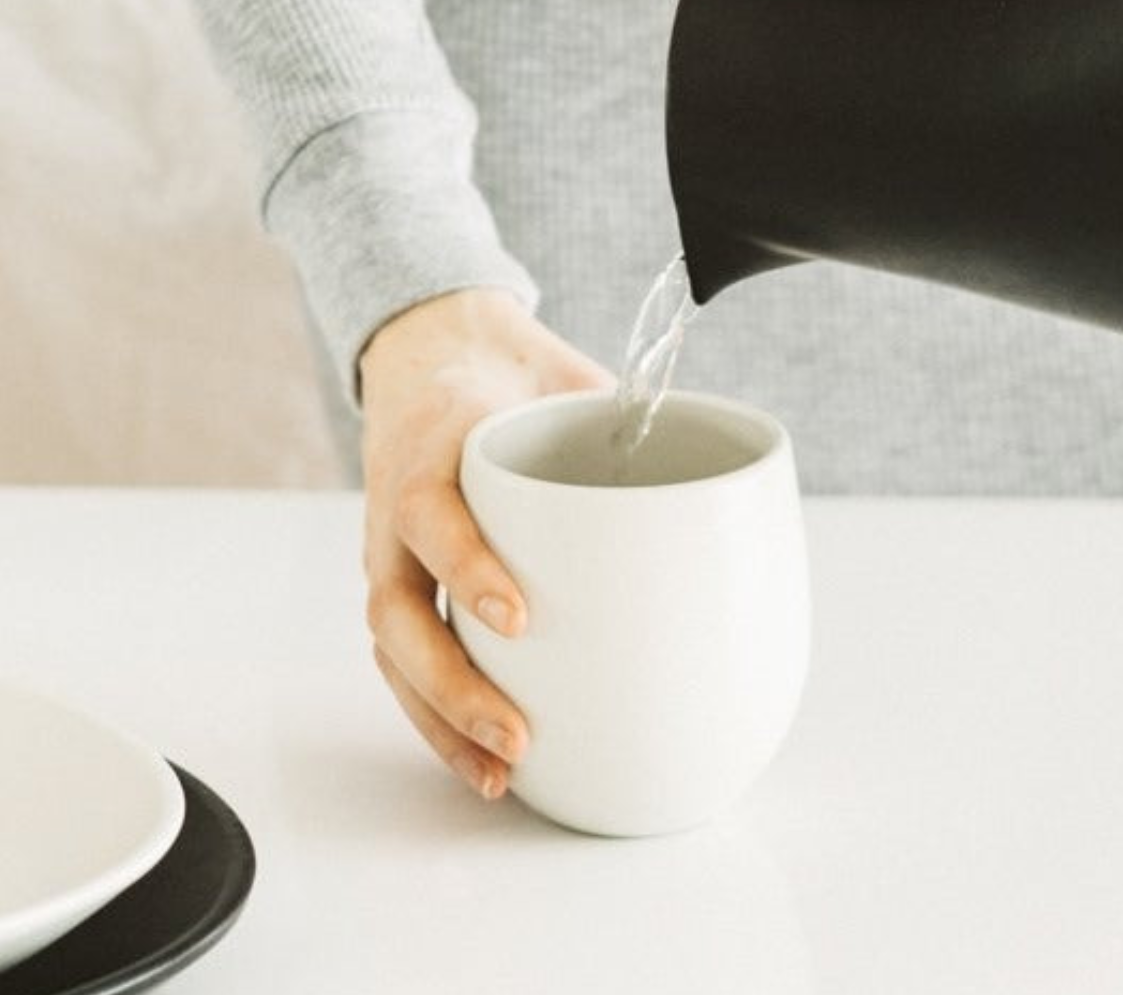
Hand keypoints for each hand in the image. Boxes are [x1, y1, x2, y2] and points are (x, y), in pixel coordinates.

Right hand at [358, 287, 613, 797]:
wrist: (437, 354)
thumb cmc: (512, 379)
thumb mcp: (562, 375)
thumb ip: (627, 419)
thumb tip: (725, 470)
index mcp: (436, 449)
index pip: (431, 511)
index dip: (468, 565)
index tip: (519, 616)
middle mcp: (397, 511)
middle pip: (397, 611)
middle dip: (453, 683)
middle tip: (519, 732)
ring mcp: (393, 554)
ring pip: (395, 651)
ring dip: (443, 719)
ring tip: (503, 771)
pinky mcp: (406, 585)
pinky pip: (406, 660)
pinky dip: (440, 716)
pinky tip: (488, 763)